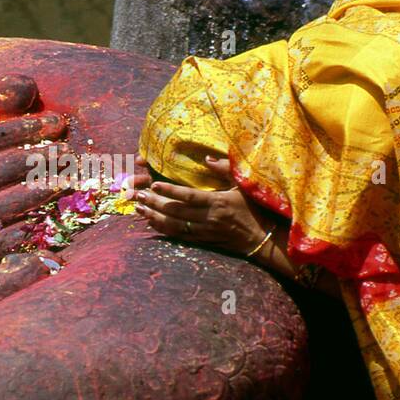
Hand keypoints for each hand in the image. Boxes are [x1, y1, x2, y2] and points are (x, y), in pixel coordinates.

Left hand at [131, 154, 270, 256]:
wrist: (261, 238)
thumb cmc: (254, 209)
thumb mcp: (243, 186)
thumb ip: (225, 170)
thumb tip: (207, 158)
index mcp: (218, 202)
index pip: (190, 197)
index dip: (170, 192)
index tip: (154, 185)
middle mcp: (209, 218)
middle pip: (177, 212)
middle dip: (155, 204)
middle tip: (138, 196)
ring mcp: (205, 232)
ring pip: (174, 226)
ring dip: (154, 218)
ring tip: (138, 209)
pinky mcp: (203, 240)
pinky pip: (179, 236)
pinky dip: (163, 230)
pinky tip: (151, 223)